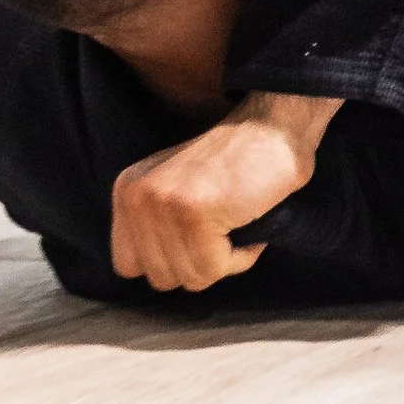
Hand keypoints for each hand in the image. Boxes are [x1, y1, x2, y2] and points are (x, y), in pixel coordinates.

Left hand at [110, 91, 340, 291]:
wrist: (276, 126)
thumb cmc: (239, 162)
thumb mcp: (177, 186)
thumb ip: (158, 223)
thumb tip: (164, 271)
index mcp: (128, 192)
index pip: (129, 266)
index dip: (171, 263)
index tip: (199, 243)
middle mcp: (137, 198)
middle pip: (160, 277)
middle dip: (199, 265)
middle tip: (225, 236)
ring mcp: (164, 204)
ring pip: (189, 276)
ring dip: (224, 262)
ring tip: (239, 230)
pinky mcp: (194, 213)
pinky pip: (214, 268)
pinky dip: (241, 258)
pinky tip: (251, 232)